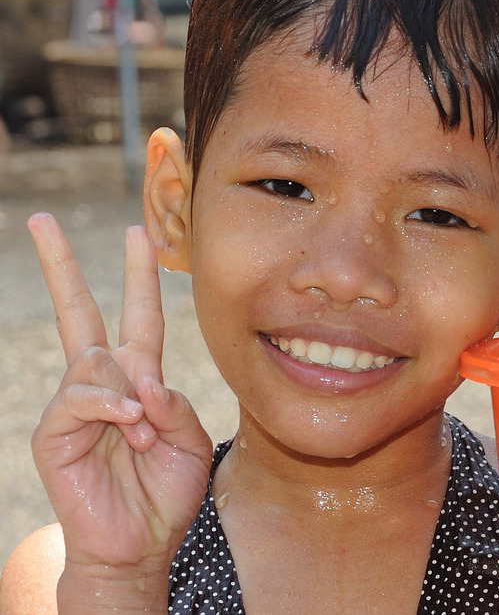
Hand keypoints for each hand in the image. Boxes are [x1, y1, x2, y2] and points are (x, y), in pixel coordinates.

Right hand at [27, 213, 212, 605]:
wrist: (141, 543)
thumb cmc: (166, 490)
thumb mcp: (190, 439)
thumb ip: (174, 402)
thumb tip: (141, 383)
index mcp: (141, 378)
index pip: (138, 315)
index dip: (138, 275)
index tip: (136, 232)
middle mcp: (105, 382)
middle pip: (80, 312)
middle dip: (62, 266)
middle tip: (41, 222)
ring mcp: (75, 405)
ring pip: (94, 360)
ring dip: (129, 392)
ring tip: (142, 430)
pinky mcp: (53, 433)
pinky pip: (80, 398)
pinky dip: (109, 407)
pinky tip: (126, 425)